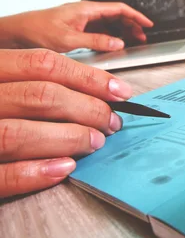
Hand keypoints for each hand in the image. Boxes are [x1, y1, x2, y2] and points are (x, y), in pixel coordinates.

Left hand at [0, 1, 152, 52]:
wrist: (17, 34)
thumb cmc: (37, 30)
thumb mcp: (69, 40)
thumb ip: (96, 41)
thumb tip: (117, 43)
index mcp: (86, 9)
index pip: (119, 8)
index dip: (136, 16)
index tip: (148, 24)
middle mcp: (85, 12)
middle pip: (117, 15)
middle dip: (132, 25)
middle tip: (142, 37)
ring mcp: (82, 20)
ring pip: (109, 23)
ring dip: (123, 31)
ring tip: (132, 41)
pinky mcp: (78, 28)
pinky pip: (101, 30)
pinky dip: (111, 36)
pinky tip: (114, 44)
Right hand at [0, 48, 133, 197]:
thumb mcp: (3, 84)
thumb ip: (34, 83)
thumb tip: (96, 93)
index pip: (42, 64)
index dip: (88, 78)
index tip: (120, 92)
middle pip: (40, 96)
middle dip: (87, 109)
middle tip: (111, 122)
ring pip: (17, 132)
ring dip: (66, 138)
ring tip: (95, 143)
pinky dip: (32, 173)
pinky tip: (63, 169)